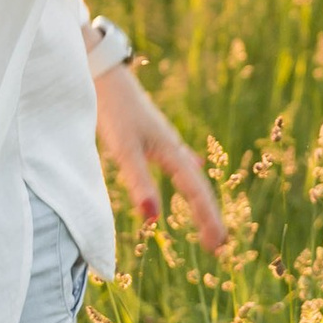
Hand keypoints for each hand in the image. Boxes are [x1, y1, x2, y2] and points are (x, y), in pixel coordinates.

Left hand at [94, 62, 226, 253]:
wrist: (105, 76)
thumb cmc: (114, 112)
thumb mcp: (124, 150)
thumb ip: (138, 182)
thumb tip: (152, 218)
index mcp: (172, 152)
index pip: (197, 192)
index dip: (208, 219)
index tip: (218, 246)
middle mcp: (174, 147)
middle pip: (198, 186)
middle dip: (209, 215)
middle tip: (218, 245)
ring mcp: (166, 140)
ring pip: (191, 175)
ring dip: (201, 200)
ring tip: (208, 219)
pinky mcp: (154, 135)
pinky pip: (180, 161)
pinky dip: (189, 176)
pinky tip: (193, 170)